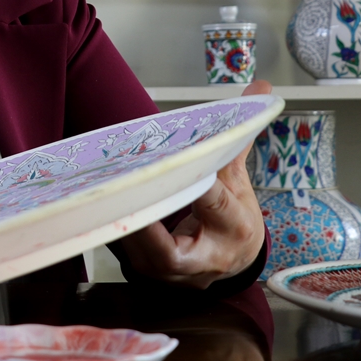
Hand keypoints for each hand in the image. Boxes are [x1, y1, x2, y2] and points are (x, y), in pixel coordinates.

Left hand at [118, 80, 268, 289]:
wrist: (231, 261)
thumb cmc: (234, 218)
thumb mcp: (240, 180)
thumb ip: (238, 136)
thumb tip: (258, 87)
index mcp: (234, 227)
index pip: (216, 206)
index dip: (201, 189)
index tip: (185, 168)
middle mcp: (204, 257)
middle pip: (172, 250)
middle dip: (146, 226)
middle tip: (124, 194)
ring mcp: (175, 272)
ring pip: (142, 254)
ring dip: (123, 224)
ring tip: (105, 195)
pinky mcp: (151, 272)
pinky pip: (130, 252)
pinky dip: (117, 227)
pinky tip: (102, 205)